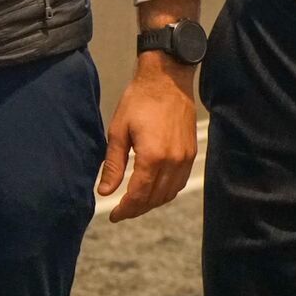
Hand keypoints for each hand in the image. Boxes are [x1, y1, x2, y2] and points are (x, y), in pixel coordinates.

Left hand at [99, 55, 197, 221]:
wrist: (167, 79)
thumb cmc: (139, 100)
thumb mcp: (118, 130)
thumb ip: (113, 164)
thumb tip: (105, 192)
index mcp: (152, 157)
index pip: (139, 195)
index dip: (125, 209)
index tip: (113, 215)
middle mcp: (173, 161)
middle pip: (155, 198)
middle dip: (137, 209)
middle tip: (121, 211)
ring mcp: (185, 158)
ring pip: (169, 194)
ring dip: (152, 202)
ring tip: (134, 203)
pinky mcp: (191, 153)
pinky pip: (179, 183)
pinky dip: (165, 192)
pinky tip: (152, 190)